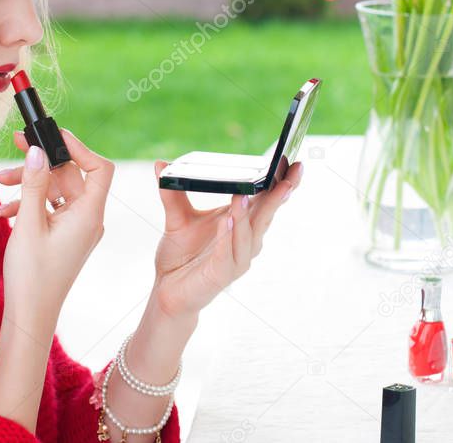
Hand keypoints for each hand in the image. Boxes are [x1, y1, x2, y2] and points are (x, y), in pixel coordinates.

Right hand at [0, 129, 114, 332]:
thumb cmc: (32, 275)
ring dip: (30, 183)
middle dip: (41, 163)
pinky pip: (51, 209)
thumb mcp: (28, 224)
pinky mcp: (65, 237)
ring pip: (57, 191)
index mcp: (89, 214)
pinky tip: (5, 210)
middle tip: (15, 145)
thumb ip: (33, 184)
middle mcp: (88, 219)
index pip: (99, 168)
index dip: (79, 147)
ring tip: (0, 182)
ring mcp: (77, 229)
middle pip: (71, 175)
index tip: (53, 135)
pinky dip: (30, 203)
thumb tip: (37, 151)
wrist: (30, 315)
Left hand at [149, 160, 304, 319]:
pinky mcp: (222, 275)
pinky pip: (228, 254)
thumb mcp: (177, 218)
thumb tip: (160, 165)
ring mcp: (236, 259)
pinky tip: (227, 221)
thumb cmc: (181, 255)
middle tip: (289, 175)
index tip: (292, 163)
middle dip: (278, 195)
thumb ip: (172, 193)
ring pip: (249, 234)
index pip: (266, 201)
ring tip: (244, 195)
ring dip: (248, 214)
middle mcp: (245, 241)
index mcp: (241, 224)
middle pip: (266, 215)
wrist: (168, 289)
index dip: (281, 184)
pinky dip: (228, 237)